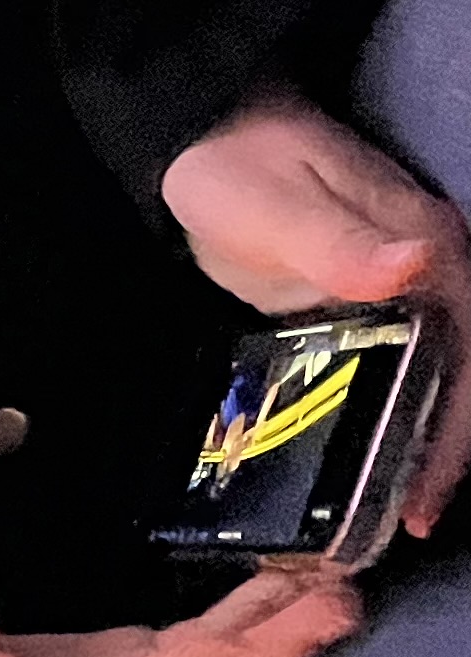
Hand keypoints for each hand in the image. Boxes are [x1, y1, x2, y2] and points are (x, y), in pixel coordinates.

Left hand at [163, 93, 470, 535]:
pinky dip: (391, 414)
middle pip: (462, 375)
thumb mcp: (274, 202)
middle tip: (408, 521)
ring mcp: (406, 288)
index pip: (469, 354)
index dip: (456, 429)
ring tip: (394, 511)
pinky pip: (398, 366)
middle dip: (444, 451)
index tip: (427, 493)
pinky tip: (368, 460)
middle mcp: (432, 271)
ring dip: (422, 440)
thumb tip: (417, 263)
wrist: (210, 136)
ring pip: (435, 376)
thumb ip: (336, 240)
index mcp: (429, 249)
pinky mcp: (370, 302)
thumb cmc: (239, 165)